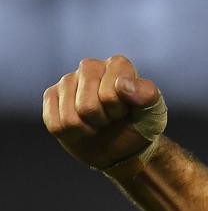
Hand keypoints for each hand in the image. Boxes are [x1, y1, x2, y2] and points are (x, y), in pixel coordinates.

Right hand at [42, 55, 165, 169]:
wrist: (124, 146)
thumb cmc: (141, 124)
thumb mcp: (153, 112)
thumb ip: (146, 95)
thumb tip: (122, 85)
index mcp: (118, 64)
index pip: (108, 94)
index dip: (118, 110)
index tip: (127, 110)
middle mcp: (91, 66)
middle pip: (86, 106)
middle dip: (102, 120)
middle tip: (111, 118)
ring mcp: (69, 80)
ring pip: (69, 117)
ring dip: (86, 129)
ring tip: (98, 122)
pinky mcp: (52, 95)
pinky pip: (54, 123)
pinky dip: (71, 134)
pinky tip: (82, 126)